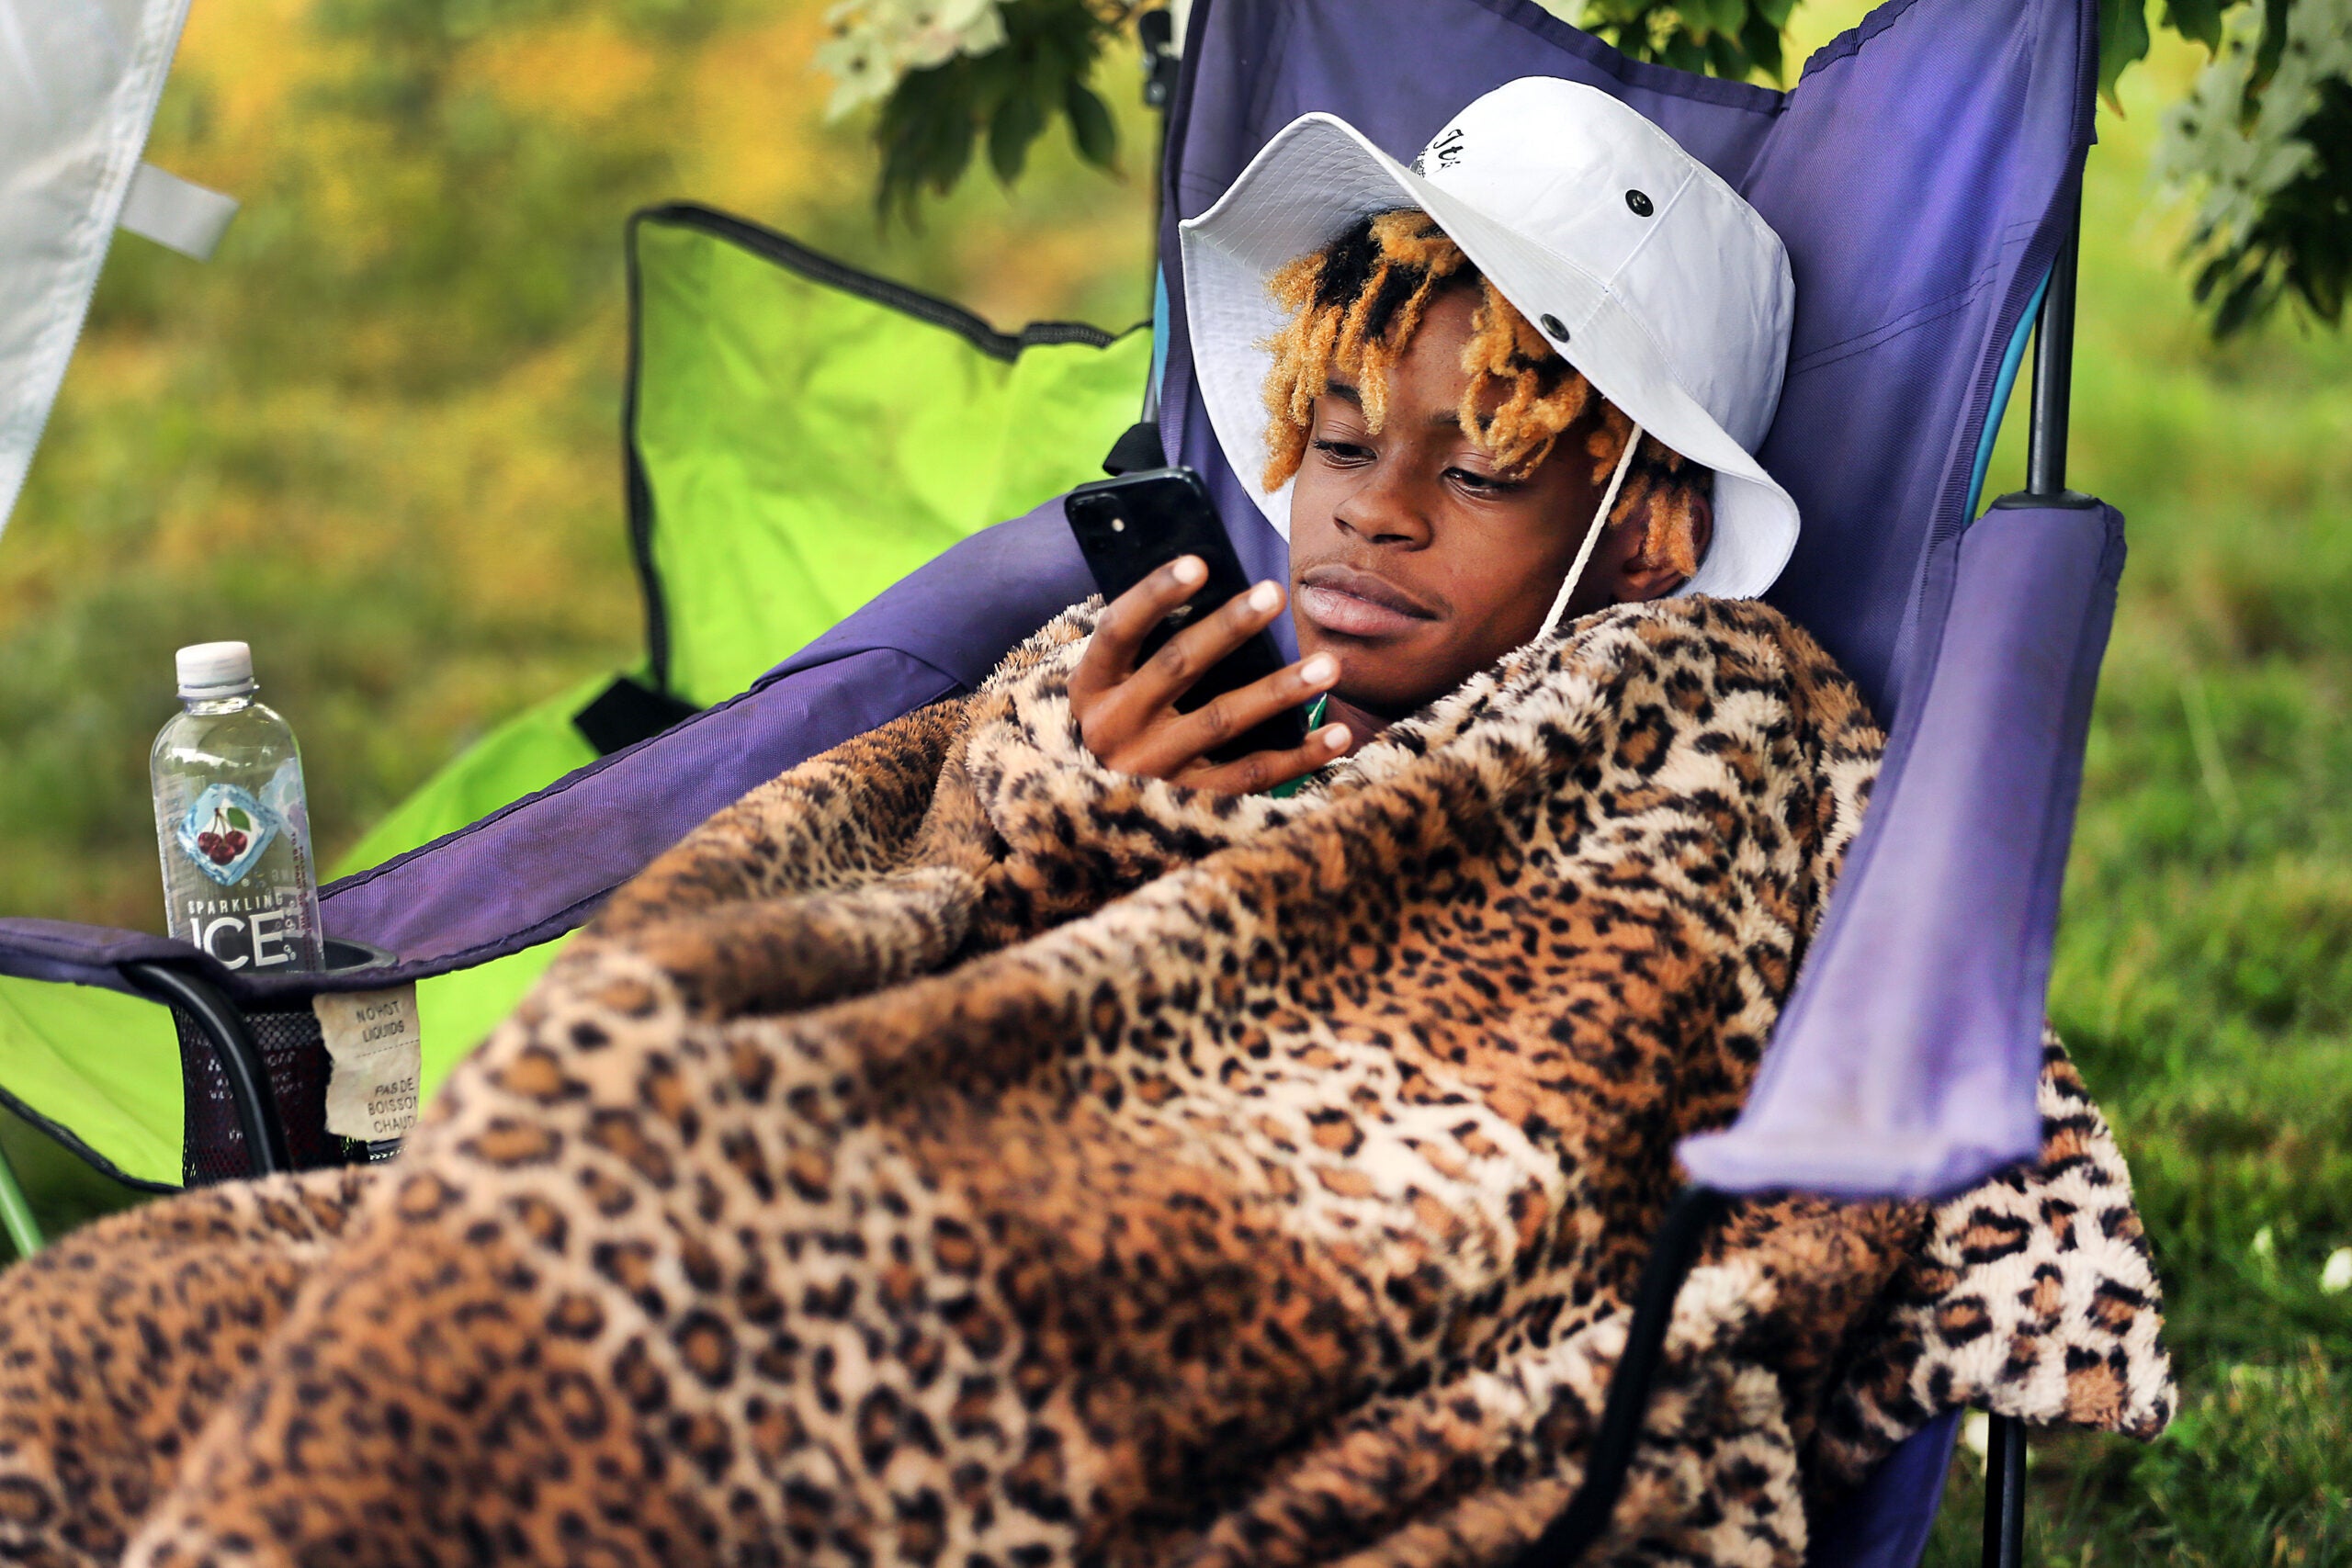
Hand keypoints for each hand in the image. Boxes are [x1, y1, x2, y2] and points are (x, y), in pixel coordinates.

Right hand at [1067, 556, 1354, 794]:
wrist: (1096, 817)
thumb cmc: (1121, 727)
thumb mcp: (1111, 689)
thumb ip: (1147, 648)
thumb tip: (1211, 588)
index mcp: (1091, 687)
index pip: (1119, 629)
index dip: (1155, 594)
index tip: (1199, 563)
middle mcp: (1114, 727)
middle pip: (1177, 666)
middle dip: (1229, 627)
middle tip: (1275, 593)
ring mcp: (1151, 769)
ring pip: (1223, 720)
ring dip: (1280, 690)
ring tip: (1328, 665)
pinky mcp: (1188, 803)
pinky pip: (1250, 776)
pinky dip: (1298, 756)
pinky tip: (1337, 734)